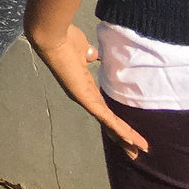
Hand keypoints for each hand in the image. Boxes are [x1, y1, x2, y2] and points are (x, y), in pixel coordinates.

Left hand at [29, 20, 149, 159]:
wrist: (53, 37)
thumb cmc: (66, 40)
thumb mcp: (83, 50)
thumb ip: (89, 55)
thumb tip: (92, 54)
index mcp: (84, 87)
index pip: (104, 108)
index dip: (115, 119)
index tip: (127, 129)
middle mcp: (84, 96)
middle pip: (106, 121)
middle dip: (120, 136)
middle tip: (133, 151)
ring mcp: (84, 99)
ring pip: (108, 124)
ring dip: (123, 137)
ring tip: (136, 151)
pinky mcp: (85, 98)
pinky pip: (105, 117)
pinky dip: (119, 129)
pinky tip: (130, 140)